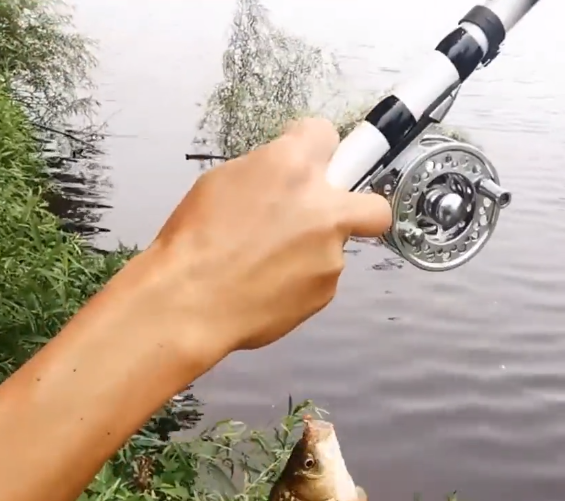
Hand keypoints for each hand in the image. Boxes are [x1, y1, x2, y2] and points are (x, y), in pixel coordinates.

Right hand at [136, 117, 390, 360]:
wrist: (190, 301)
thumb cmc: (194, 242)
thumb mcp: (221, 182)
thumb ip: (266, 173)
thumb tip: (280, 178)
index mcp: (291, 166)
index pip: (326, 136)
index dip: (317, 151)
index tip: (311, 161)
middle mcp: (322, 206)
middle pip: (374, 206)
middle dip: (359, 209)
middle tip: (328, 218)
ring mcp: (330, 252)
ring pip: (335, 247)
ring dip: (311, 252)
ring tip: (264, 265)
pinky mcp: (326, 290)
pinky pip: (320, 280)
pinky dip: (299, 282)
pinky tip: (265, 286)